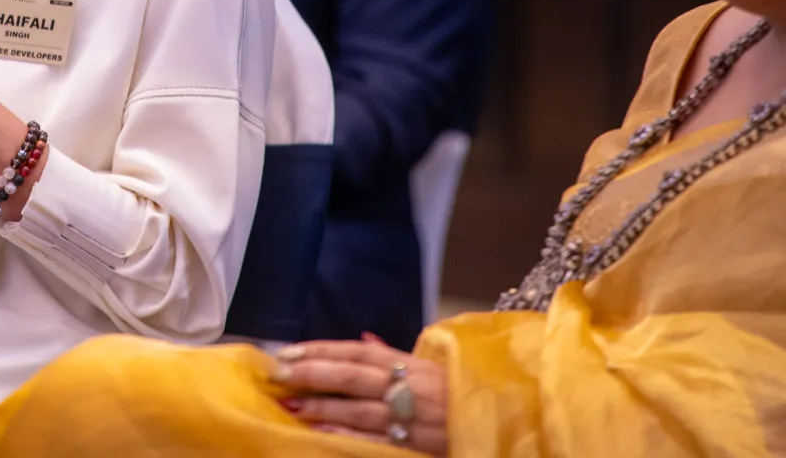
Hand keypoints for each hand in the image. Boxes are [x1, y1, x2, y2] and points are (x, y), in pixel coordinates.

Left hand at [269, 336, 447, 453]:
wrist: (507, 421)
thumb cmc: (462, 395)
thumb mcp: (430, 370)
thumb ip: (393, 356)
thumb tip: (362, 339)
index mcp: (411, 364)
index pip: (358, 353)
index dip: (321, 350)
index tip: (287, 351)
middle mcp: (410, 386)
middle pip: (354, 375)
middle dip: (313, 373)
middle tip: (277, 372)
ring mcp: (415, 417)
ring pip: (361, 408)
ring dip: (323, 406)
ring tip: (291, 403)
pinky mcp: (418, 444)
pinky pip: (378, 439)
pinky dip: (348, 435)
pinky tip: (322, 432)